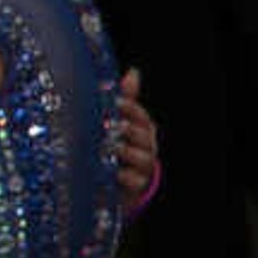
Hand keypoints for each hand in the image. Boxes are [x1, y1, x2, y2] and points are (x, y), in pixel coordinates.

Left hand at [110, 65, 160, 206]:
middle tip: (113, 124)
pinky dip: (124, 175)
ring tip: (111, 147)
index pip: (141, 115)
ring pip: (140, 156)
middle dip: (128, 129)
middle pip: (142, 135)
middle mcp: (147, 145)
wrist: (119, 180)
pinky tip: (113, 172)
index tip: (116, 102)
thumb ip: (125, 98)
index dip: (131, 108)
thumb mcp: (120, 121)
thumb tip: (134, 72)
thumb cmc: (119, 144)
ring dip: (125, 151)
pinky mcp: (137, 185)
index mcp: (143, 128)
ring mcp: (143, 165)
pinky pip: (134, 179)